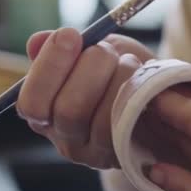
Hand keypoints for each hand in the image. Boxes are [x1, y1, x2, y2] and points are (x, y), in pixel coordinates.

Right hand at [17, 28, 153, 168]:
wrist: (159, 94)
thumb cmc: (119, 69)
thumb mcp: (92, 50)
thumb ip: (64, 49)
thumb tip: (37, 43)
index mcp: (44, 112)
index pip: (31, 102)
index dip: (49, 66)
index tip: (70, 34)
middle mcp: (64, 137)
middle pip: (67, 111)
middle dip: (89, 68)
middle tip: (105, 48)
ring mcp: (93, 152)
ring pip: (98, 121)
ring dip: (117, 80)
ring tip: (128, 61)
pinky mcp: (122, 155)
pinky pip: (126, 127)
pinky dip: (135, 95)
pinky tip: (141, 79)